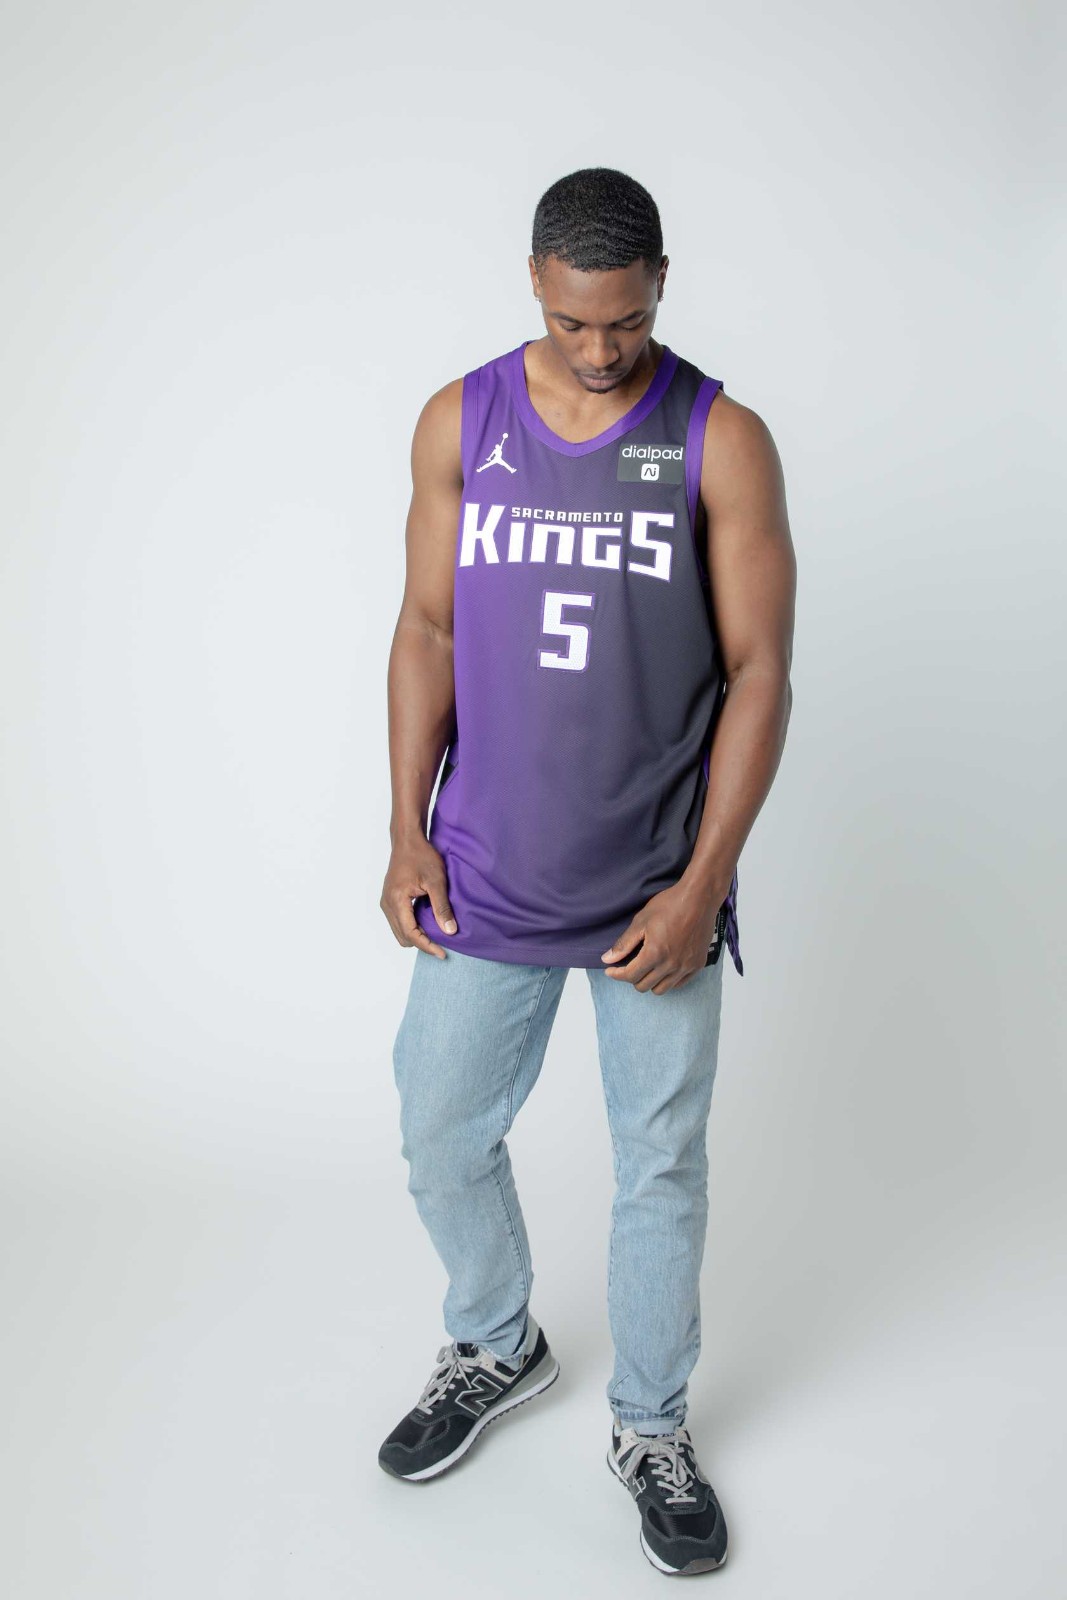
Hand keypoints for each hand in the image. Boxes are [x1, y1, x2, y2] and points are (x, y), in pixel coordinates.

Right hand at [380, 836, 457, 957]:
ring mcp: (386, 902)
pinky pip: (399, 923)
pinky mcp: (389, 900)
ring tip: (436, 934)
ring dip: (416, 936)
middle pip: (403, 937)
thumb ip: (442, 907)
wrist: (407, 840)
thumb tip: (449, 931)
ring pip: (400, 932)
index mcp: (397, 900)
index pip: (411, 934)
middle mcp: (387, 904)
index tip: (443, 953)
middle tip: (442, 944)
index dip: (427, 946)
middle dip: (422, 943)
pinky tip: (427, 922)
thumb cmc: (422, 856)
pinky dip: (412, 927)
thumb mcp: (437, 881)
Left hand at [600, 879, 725, 993]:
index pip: (630, 976)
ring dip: (649, 981)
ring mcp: (686, 967)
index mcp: (655, 953)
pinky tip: (663, 967)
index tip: (611, 970)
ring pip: (661, 989)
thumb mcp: (641, 921)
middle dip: (632, 977)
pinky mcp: (697, 965)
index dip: (616, 974)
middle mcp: (671, 965)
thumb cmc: (669, 905)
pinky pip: (678, 984)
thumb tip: (607, 960)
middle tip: (630, 965)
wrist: (699, 898)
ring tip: (646, 968)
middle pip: (644, 986)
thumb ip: (624, 943)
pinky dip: (667, 980)